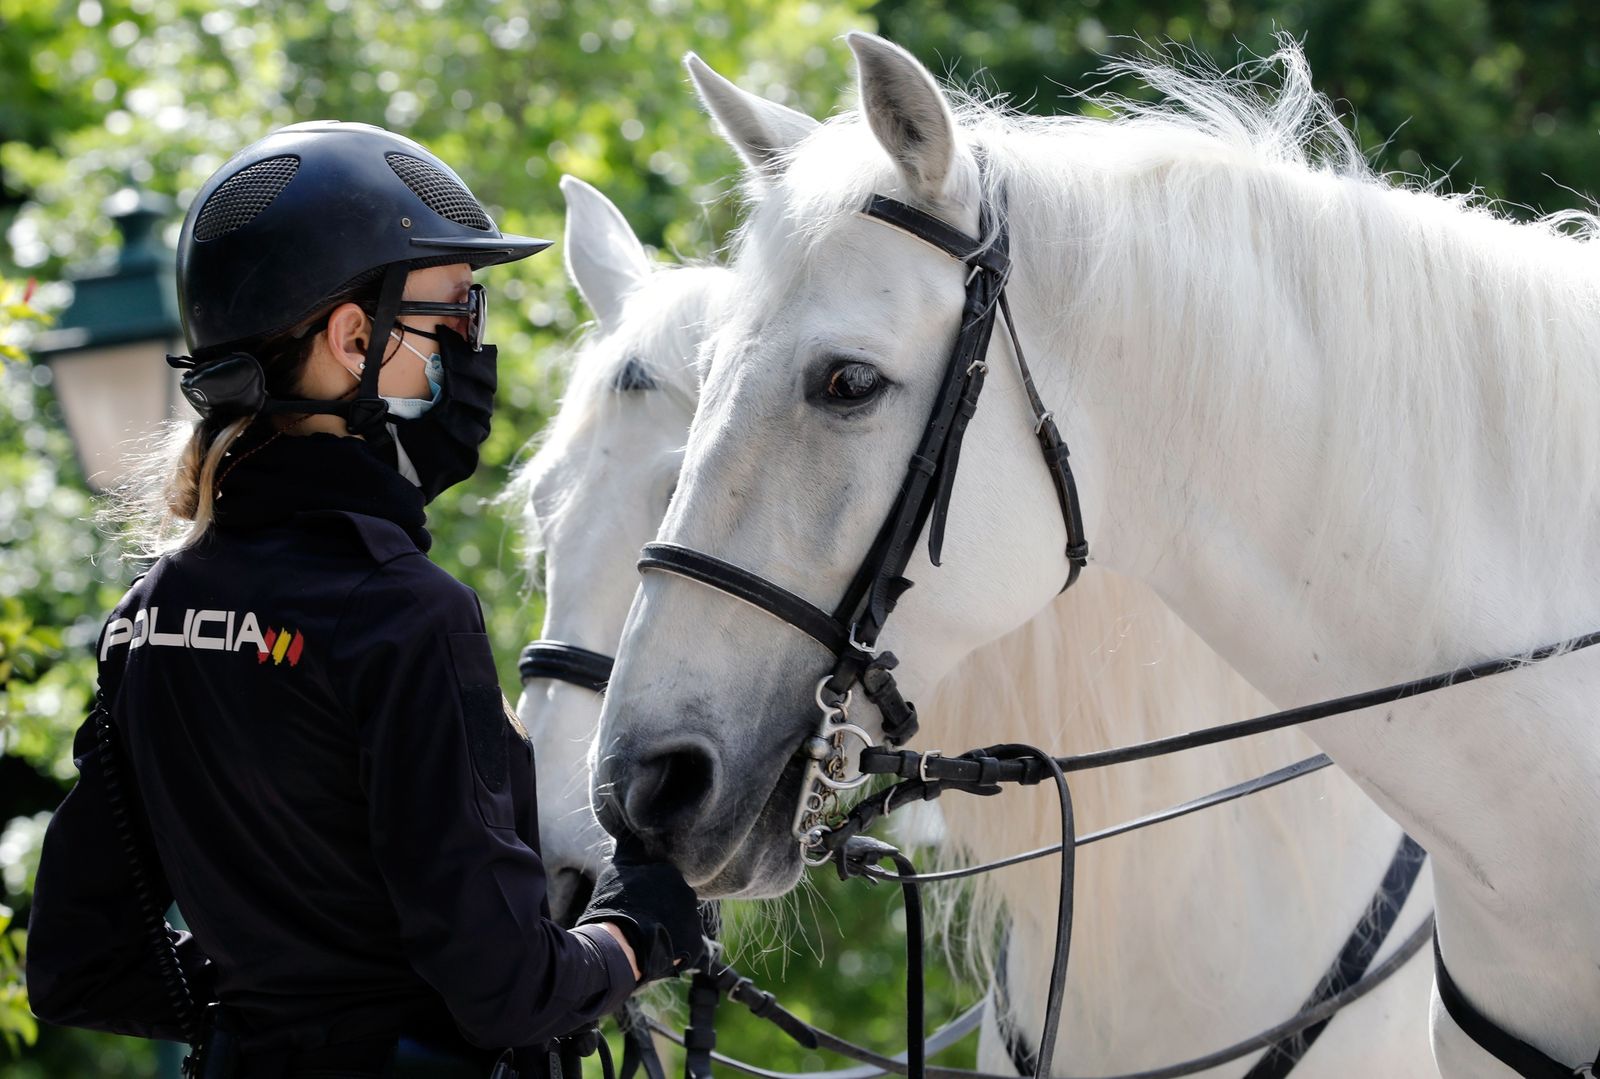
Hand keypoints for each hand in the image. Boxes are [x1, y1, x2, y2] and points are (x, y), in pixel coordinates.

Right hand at [577, 832, 705, 983]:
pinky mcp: (695, 943)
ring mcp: (693, 918)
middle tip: (643, 918)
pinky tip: (657, 949)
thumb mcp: (616, 871)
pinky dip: (675, 947)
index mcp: (670, 872)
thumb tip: (629, 834)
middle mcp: (688, 892)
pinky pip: (687, 943)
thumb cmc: (614, 906)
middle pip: (675, 899)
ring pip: (681, 921)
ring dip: (669, 926)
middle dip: (662, 907)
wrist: (619, 945)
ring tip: (647, 937)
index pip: (665, 879)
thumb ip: (628, 853)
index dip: (651, 890)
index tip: (639, 899)